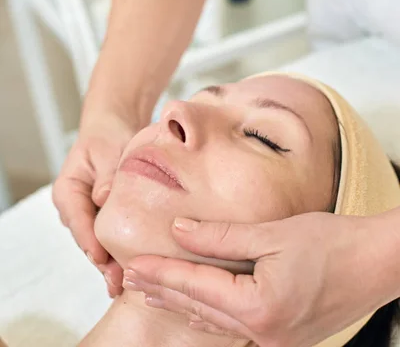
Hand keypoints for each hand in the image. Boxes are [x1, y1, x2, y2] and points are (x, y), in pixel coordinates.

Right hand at [52, 112, 134, 296]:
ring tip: (127, 282)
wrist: (114, 126)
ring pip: (99, 242)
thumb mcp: (108, 150)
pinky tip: (134, 267)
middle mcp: (75, 206)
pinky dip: (120, 249)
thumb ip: (107, 175)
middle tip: (118, 281)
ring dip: (112, 260)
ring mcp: (89, 213)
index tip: (102, 258)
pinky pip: (111, 235)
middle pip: (87, 238)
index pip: (77, 220)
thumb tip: (103, 198)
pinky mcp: (105, 215)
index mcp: (67, 190)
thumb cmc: (108, 134)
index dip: (89, 241)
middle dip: (103, 261)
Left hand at [123, 212, 385, 346]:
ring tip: (151, 291)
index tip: (132, 265)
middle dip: (163, 291)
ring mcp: (275, 342)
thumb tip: (180, 230)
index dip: (161, 273)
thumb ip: (221, 236)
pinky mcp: (285, 337)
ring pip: (214, 322)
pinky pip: (235, 328)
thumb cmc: (333, 243)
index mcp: (259, 308)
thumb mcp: (273, 233)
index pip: (196, 287)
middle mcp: (264, 335)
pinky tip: (194, 308)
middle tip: (128, 280)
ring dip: (181, 303)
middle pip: (199, 308)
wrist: (379, 263)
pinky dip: (209, 315)